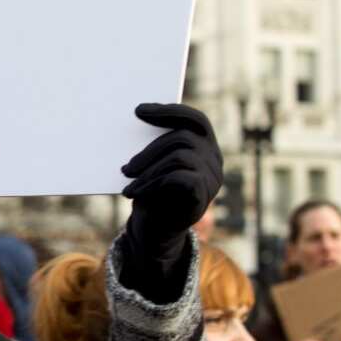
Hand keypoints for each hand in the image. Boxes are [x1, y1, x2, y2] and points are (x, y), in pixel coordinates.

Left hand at [118, 103, 222, 297]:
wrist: (156, 230)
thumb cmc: (151, 191)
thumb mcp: (152, 164)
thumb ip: (154, 143)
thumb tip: (135, 116)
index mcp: (204, 145)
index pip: (194, 119)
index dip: (168, 111)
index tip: (138, 110)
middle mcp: (214, 158)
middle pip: (184, 137)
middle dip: (150, 148)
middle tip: (126, 165)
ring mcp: (212, 178)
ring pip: (179, 156)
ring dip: (147, 168)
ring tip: (127, 180)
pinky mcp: (204, 196)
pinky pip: (179, 178)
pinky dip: (152, 183)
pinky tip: (135, 192)